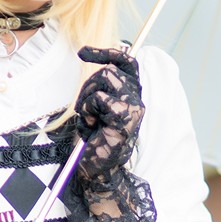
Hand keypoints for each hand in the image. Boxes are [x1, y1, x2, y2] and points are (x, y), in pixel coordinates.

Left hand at [74, 46, 143, 182]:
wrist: (97, 169)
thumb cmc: (95, 140)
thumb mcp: (97, 107)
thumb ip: (100, 86)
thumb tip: (92, 59)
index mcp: (131, 95)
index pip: (127, 62)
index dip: (107, 52)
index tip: (83, 52)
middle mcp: (136, 99)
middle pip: (108, 69)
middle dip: (88, 86)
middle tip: (85, 110)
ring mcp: (134, 108)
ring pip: (105, 77)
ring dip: (87, 98)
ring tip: (89, 118)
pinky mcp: (125, 117)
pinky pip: (99, 98)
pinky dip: (88, 111)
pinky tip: (92, 126)